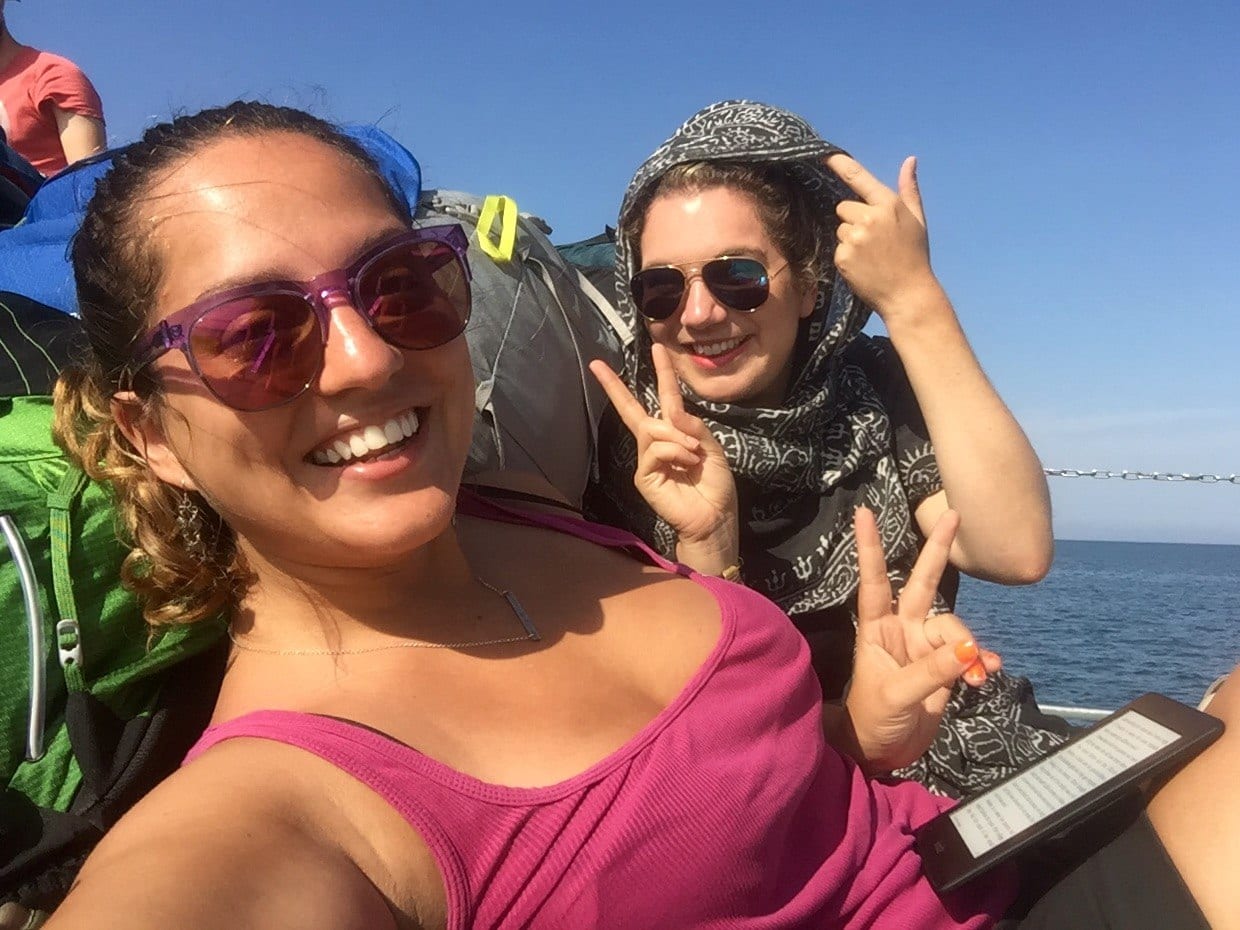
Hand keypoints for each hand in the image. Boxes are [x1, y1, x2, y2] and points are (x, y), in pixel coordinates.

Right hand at [589, 345, 739, 570]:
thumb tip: (673, 412)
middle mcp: (657, 443)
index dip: (662, 373)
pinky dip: (674, 451)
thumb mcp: (713, 449)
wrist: (714, 518)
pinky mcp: (643, 475)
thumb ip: (695, 427)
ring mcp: (648, 459)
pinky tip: (687, 463)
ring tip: (695, 455)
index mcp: (677, 433)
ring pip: (652, 429)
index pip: (665, 398)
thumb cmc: (715, 487)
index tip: (657, 348)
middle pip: (633, 410)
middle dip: (615, 387)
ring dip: (678, 438)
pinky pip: (654, 449)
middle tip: (596, 365)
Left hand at [826, 153, 943, 322]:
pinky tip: (863, 266)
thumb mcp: (917, 220)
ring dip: (849, 239)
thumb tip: (909, 160)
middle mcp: (870, 218)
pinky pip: (837, 248)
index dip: (840, 164)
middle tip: (873, 239)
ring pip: (839, 229)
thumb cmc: (914, 256)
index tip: (825, 155)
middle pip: (843, 207)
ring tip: (870, 255)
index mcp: (888, 205)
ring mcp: (855, 238)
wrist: (907, 293)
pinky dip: (846, 256)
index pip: (858, 178)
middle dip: (853, 218)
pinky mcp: (843, 257)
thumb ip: (908, 189)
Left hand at [843, 506, 1001, 772]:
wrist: (882, 752)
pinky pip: (969, 654)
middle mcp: (902, 630)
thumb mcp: (897, 695)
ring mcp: (924, 647)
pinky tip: (988, 672)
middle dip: (937, 550)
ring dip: (969, 647)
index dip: (869, 549)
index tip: (863, 512)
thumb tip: (969, 648)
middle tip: (952, 514)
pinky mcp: (943, 668)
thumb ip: (931, 671)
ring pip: (956, 629)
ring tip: (975, 675)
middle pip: (923, 583)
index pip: (873, 581)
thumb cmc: (873, 720)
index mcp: (877, 629)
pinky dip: (980, 661)